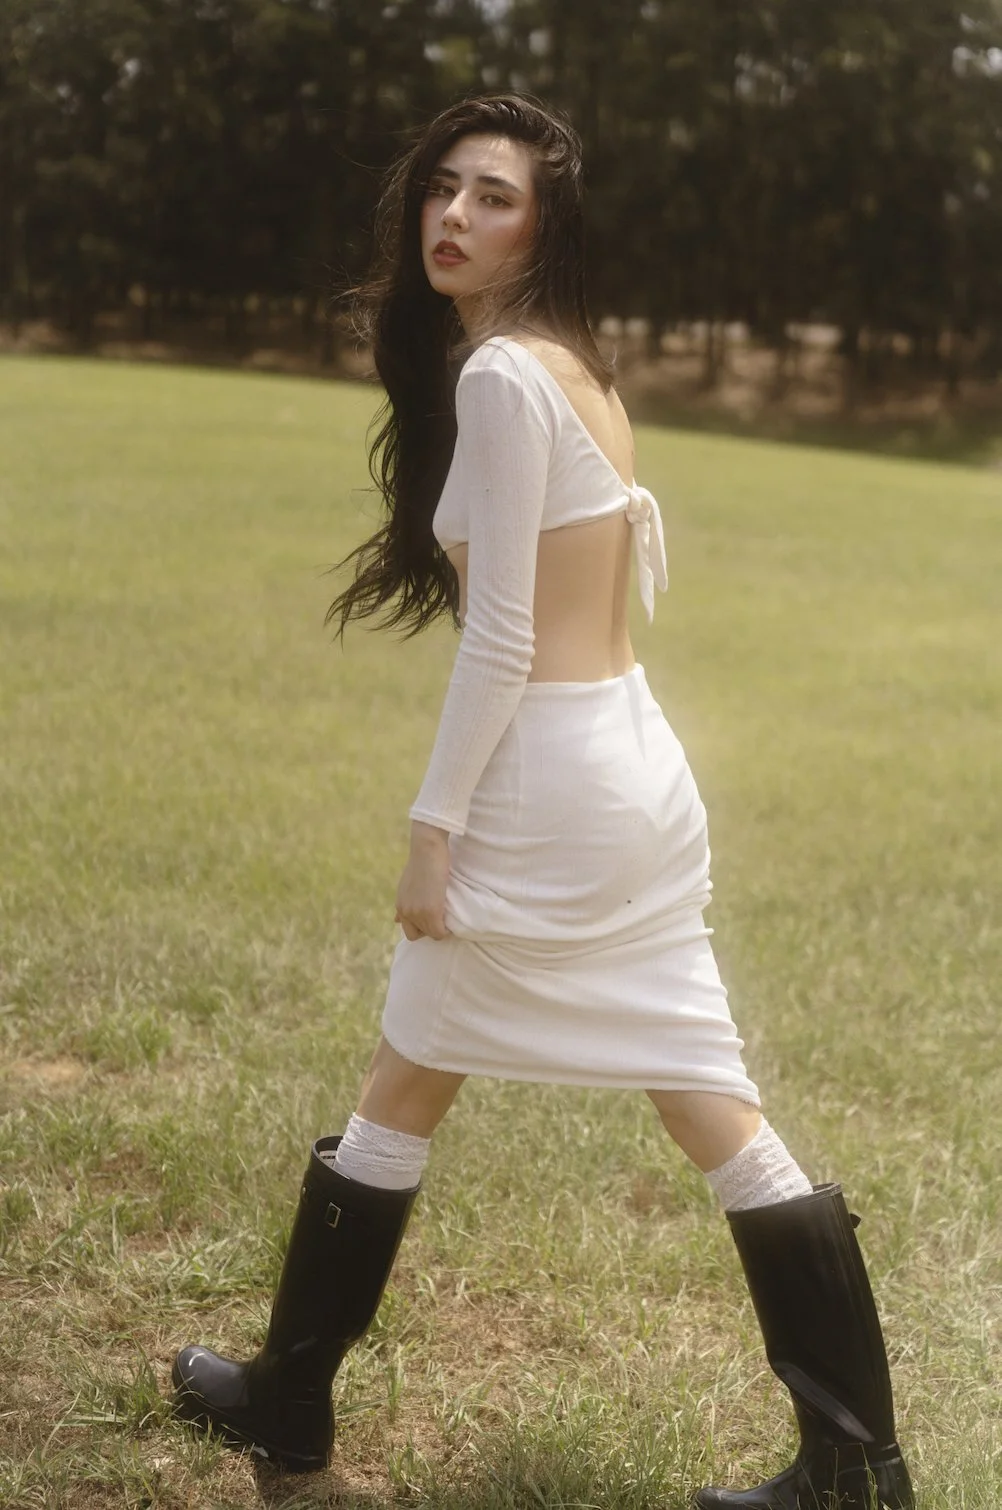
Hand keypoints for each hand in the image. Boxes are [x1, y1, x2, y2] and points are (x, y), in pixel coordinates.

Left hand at [395, 822, 451, 940]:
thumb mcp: (407, 885)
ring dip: (440, 928)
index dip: (422, 927)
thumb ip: (404, 902)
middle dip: (429, 930)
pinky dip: (447, 931)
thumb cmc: (421, 861)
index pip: (408, 930)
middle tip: (441, 917)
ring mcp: (417, 913)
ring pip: (431, 934)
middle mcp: (405, 912)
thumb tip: (395, 920)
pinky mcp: (431, 911)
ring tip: (448, 916)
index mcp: (400, 905)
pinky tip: (452, 920)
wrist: (426, 849)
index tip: (433, 918)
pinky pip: (440, 932)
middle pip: (416, 935)